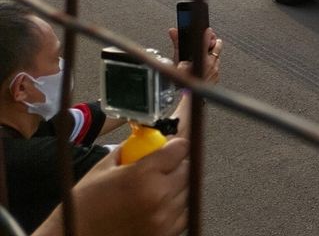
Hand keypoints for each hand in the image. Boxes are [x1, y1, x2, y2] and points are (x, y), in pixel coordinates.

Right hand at [33, 138, 190, 235]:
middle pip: (187, 169)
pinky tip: (157, 205)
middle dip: (177, 165)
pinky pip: (184, 213)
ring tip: (156, 188)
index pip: (180, 148)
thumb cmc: (84, 206)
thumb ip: (133, 150)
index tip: (171, 147)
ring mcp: (164, 218)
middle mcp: (158, 196)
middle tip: (163, 167)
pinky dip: (176, 206)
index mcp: (142, 175)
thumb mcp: (105, 168)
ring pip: (188, 191)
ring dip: (177, 186)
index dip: (175, 146)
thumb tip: (153, 139)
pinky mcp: (165, 234)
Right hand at [168, 26, 221, 83]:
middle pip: (218, 46)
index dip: (208, 35)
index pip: (208, 42)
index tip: (208, 30)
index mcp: (202, 59)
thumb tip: (173, 31)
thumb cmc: (183, 82)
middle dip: (213, 41)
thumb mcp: (178, 61)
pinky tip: (207, 64)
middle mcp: (211, 64)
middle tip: (210, 38)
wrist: (190, 97)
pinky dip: (213, 63)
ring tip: (208, 50)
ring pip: (218, 56)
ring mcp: (216, 70)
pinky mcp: (217, 76)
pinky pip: (217, 66)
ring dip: (213, 52)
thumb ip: (177, 44)